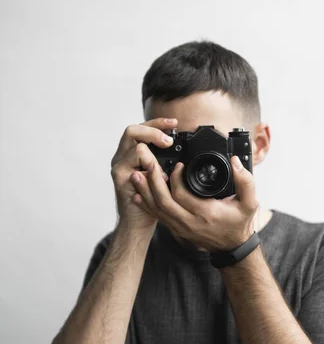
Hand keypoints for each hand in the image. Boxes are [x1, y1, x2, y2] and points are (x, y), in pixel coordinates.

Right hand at [110, 117, 176, 232]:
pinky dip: (150, 172)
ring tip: (161, 168)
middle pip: (132, 130)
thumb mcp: (160, 173)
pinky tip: (158, 180)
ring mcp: (119, 167)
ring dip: (153, 155)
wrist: (139, 221)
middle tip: (169, 142)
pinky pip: (136, 168)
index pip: (141, 127)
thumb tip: (182, 147)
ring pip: (136, 148)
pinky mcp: (120, 179)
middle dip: (153, 132)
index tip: (174, 123)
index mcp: (131, 151)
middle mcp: (122, 156)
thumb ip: (164, 158)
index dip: (157, 123)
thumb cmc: (152, 198)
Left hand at [130, 154, 258, 250]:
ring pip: (157, 210)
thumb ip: (246, 181)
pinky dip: (146, 203)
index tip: (177, 164)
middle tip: (147, 164)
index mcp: (205, 214)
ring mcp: (180, 228)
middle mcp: (189, 223)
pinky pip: (157, 216)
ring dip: (144, 192)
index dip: (175, 178)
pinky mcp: (175, 229)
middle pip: (163, 202)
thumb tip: (235, 162)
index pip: (182, 195)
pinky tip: (137, 193)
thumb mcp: (250, 203)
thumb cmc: (239, 223)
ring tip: (136, 175)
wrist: (232, 247)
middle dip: (152, 182)